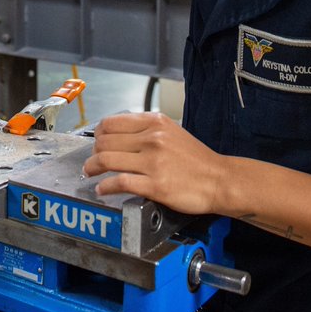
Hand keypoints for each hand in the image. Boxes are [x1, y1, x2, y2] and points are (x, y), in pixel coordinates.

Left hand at [83, 112, 227, 215]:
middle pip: (105, 141)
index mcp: (155, 122)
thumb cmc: (197, 159)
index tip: (97, 143)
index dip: (99, 134)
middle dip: (94, 152)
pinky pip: (119, 182)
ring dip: (92, 168)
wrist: (220, 180)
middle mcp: (152, 138)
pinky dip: (105, 186)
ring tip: (90, 173)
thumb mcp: (172, 132)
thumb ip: (147, 130)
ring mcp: (153, 161)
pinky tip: (102, 189)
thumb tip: (118, 135)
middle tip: (92, 161)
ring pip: (107, 160)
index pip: (111, 123)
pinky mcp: (155, 184)